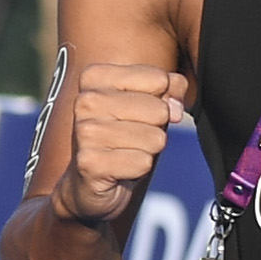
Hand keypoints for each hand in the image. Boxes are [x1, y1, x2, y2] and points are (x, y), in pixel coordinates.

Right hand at [51, 62, 191, 225]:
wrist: (87, 181)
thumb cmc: (121, 135)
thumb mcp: (147, 102)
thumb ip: (170, 88)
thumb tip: (175, 108)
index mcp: (95, 77)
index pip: (159, 78)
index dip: (164, 98)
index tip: (143, 111)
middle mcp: (85, 101)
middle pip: (159, 110)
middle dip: (155, 128)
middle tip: (132, 136)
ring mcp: (85, 132)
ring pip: (154, 138)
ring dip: (147, 150)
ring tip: (125, 152)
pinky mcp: (90, 162)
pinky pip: (143, 162)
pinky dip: (138, 169)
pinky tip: (120, 168)